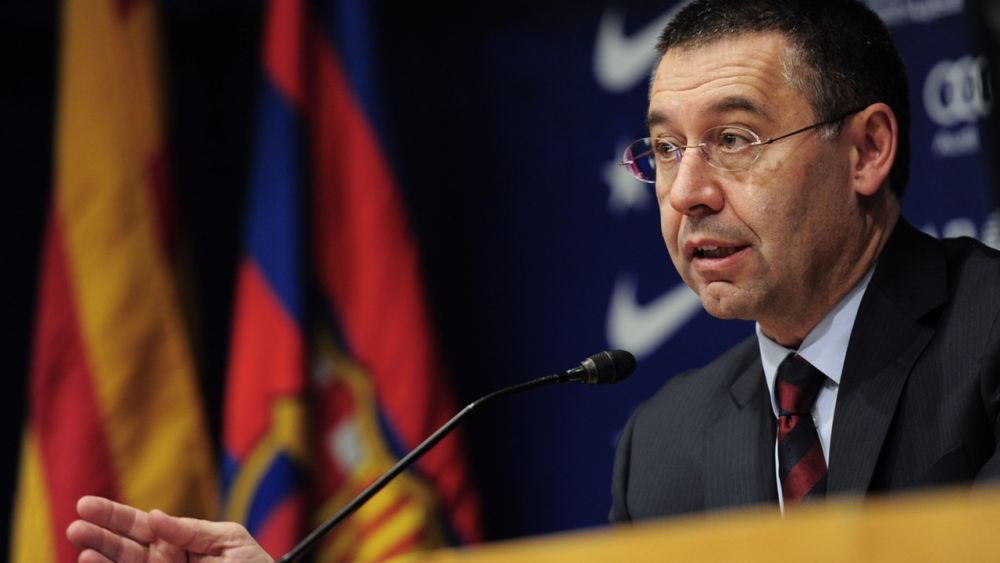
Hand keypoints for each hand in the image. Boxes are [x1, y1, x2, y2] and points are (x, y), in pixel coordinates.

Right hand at [66, 495, 272, 561]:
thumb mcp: (231, 541)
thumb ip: (193, 530)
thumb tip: (156, 516)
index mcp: (181, 542)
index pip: (142, 526)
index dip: (115, 516)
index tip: (87, 505)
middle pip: (126, 549)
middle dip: (100, 537)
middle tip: (76, 527)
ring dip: (103, 560)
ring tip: (84, 551)